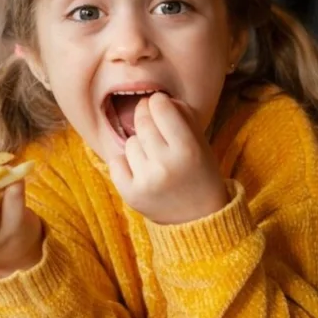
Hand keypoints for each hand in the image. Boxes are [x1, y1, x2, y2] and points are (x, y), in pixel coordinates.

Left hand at [107, 92, 228, 224]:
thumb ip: (183, 116)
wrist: (198, 218)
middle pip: (142, 121)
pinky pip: (116, 162)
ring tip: (154, 158)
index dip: (159, 102)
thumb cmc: (199, 173)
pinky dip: (126, 163)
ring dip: (139, 145)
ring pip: (129, 142)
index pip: (161, 107)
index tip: (161, 107)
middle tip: (154, 127)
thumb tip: (157, 98)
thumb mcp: (201, 143)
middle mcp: (166, 165)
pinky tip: (141, 171)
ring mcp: (146, 181)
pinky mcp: (130, 194)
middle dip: (146, 118)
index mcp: (188, 149)